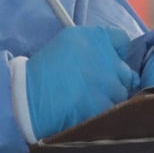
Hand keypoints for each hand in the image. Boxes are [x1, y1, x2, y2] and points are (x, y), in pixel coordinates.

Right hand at [25, 26, 139, 140]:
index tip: (111, 62)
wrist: (27, 96)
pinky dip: (103, 113)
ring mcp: (107, 83)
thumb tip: (115, 52)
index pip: (122, 40)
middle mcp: (106, 58)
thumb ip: (94, 44)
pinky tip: (86, 112)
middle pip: (126, 72)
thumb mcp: (68, 42)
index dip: (118, 53)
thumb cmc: (44, 70)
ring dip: (109, 99)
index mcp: (96, 38)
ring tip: (88, 101)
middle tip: (95, 88)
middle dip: (115, 81)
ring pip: (121, 94)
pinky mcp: (103, 105)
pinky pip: (113, 111)